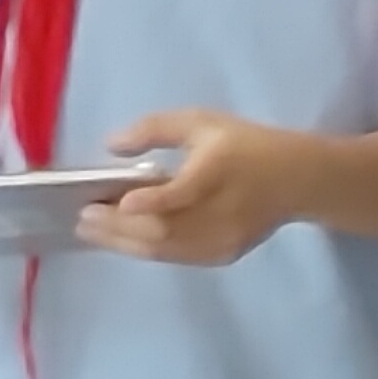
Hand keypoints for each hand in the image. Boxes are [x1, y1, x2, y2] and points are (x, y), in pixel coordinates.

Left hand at [81, 111, 306, 265]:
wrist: (295, 180)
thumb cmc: (243, 144)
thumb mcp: (202, 121)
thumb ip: (156, 129)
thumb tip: (112, 146)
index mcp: (218, 171)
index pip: (185, 192)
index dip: (154, 201)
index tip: (122, 201)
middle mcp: (221, 212)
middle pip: (165, 228)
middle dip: (119, 226)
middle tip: (83, 218)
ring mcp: (223, 239)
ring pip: (166, 249)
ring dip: (125, 242)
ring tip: (91, 231)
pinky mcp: (222, 255)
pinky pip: (176, 257)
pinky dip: (145, 250)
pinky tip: (121, 239)